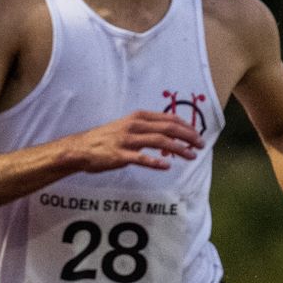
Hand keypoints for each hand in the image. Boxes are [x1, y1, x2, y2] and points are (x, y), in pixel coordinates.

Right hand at [68, 110, 201, 173]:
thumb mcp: (128, 126)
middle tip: (201, 144)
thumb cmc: (107, 138)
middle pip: (168, 128)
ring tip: (191, 156)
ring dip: (178, 148)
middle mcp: (134, 126)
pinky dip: (155, 162)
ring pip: (159, 142)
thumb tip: (170, 132)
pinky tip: (166, 166)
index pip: (168, 118)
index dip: (186, 126)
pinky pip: (141, 159)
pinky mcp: (120, 156)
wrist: (82, 148)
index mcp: (138, 117)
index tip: (197, 134)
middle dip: (188, 136)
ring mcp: (127, 141)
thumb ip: (147, 128)